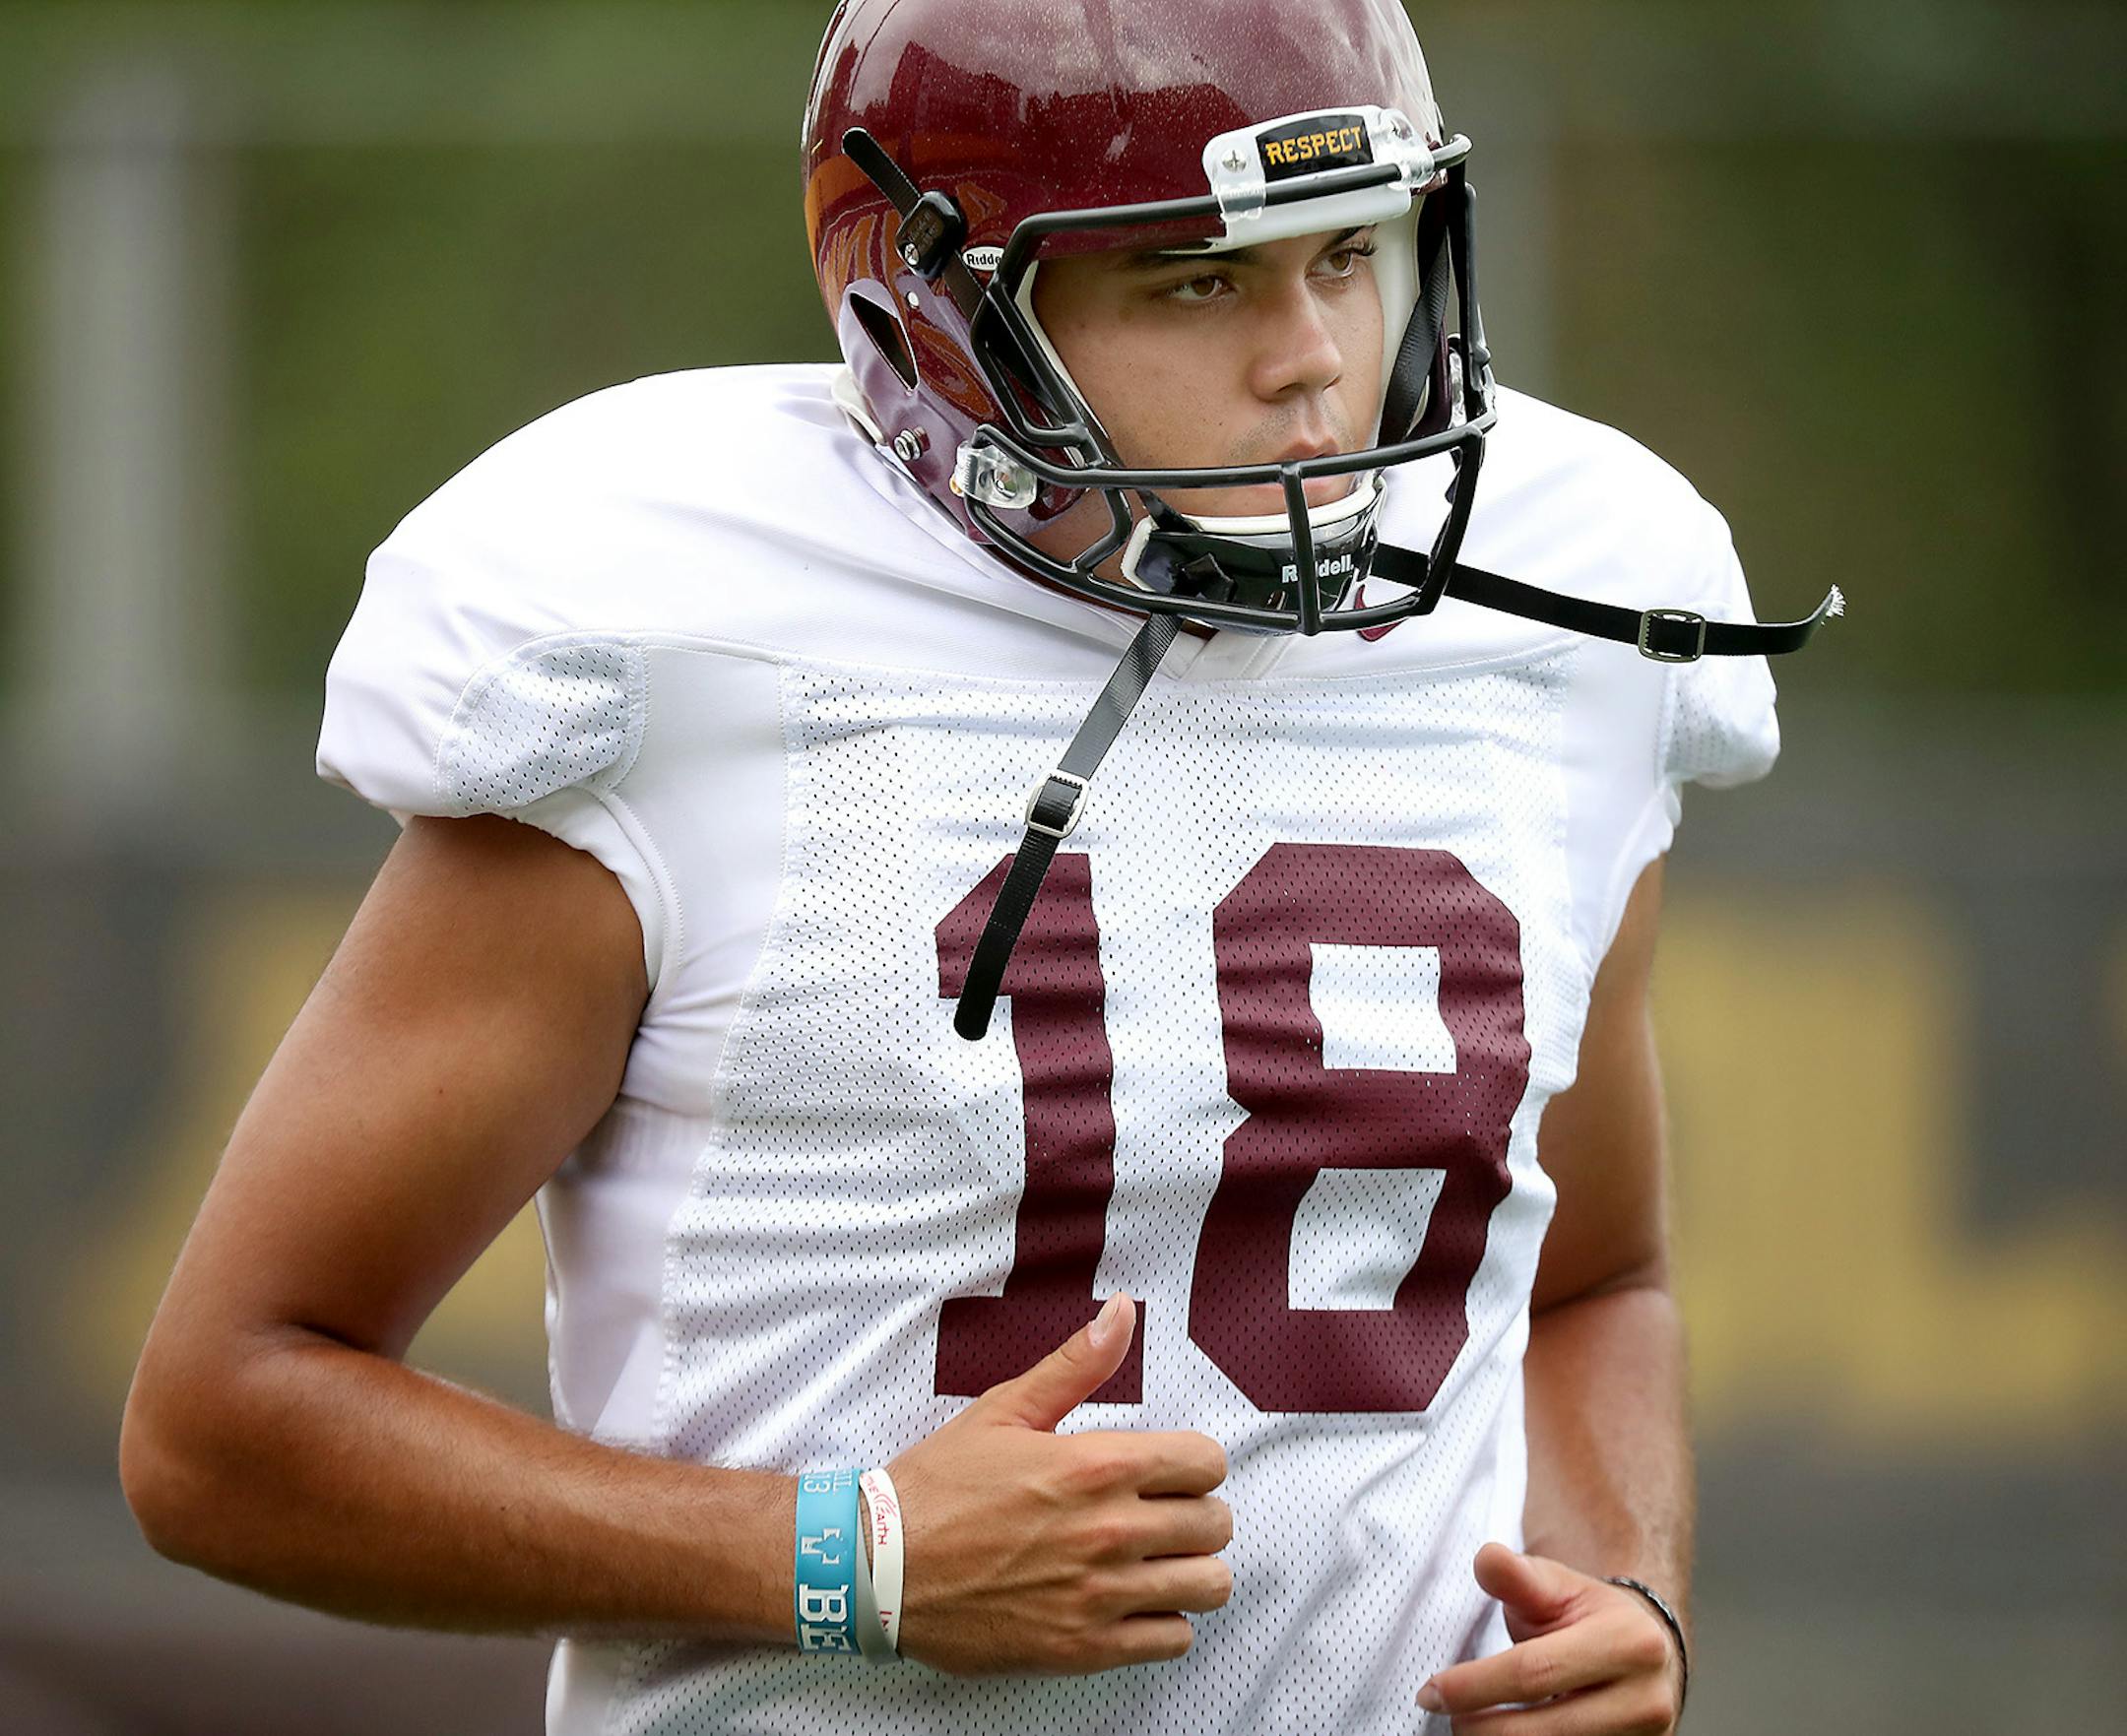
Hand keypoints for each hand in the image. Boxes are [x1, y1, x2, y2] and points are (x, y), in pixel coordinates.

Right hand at [887, 1294, 1232, 1676]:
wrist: (879, 1567)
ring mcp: (1100, 1594)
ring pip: (1207, 1585)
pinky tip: (1133, 1604)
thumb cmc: (939, 1486)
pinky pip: (1174, 1640)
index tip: (1169, 1471)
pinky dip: (1165, 1623)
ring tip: (1156, 1562)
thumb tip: (1122, 1311)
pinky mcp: (1086, 1648)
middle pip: (1216, 1524)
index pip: (1207, 1463)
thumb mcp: (1005, 1410)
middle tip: (1161, 1516)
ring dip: (1189, 1570)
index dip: (1193, 1463)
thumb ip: (1076, 1364)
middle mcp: (1109, 1529)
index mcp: (1097, 1465)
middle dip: (1196, 1515)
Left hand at [1416, 1545, 1683, 1732]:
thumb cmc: (1588, 1617)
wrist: (1647, 1656)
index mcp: (1629, 1643)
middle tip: (1444, 1716)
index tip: (1431, 1691)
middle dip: (1482, 1727)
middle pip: (1542, 1729)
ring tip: (1469, 1724)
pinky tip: (1501, 1734)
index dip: (1475, 1685)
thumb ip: (1517, 1575)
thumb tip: (1485, 1558)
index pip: (1535, 1672)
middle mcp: (1646, 1700)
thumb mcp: (1556, 1586)